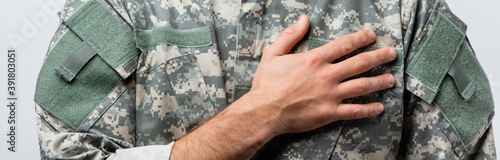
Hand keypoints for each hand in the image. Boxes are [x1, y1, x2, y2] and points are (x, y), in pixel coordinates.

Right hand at [171, 14, 396, 159]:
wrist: (264, 111)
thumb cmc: (267, 83)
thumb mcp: (273, 54)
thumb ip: (290, 36)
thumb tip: (304, 20)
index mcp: (315, 59)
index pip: (344, 45)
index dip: (361, 38)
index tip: (372, 36)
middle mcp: (327, 75)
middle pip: (360, 63)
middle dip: (379, 57)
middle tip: (392, 53)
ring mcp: (330, 95)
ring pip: (362, 85)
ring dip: (380, 81)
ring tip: (391, 78)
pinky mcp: (330, 113)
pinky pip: (355, 111)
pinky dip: (369, 109)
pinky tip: (379, 107)